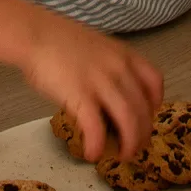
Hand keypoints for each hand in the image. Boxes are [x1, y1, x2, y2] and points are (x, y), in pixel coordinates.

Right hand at [12, 10, 162, 165]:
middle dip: (142, 134)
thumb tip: (110, 94)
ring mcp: (101, 82)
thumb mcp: (96, 47)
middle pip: (143, 108)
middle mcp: (119, 68)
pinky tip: (92, 154)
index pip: (155, 81)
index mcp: (124, 54)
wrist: (35, 34)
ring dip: (129, 144)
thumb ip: (109, 67)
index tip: (147, 117)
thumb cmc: (59, 41)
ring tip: (121, 156)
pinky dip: (97, 145)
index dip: (154, 104)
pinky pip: (96, 127)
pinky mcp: (81, 95)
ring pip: (128, 120)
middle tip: (133, 148)